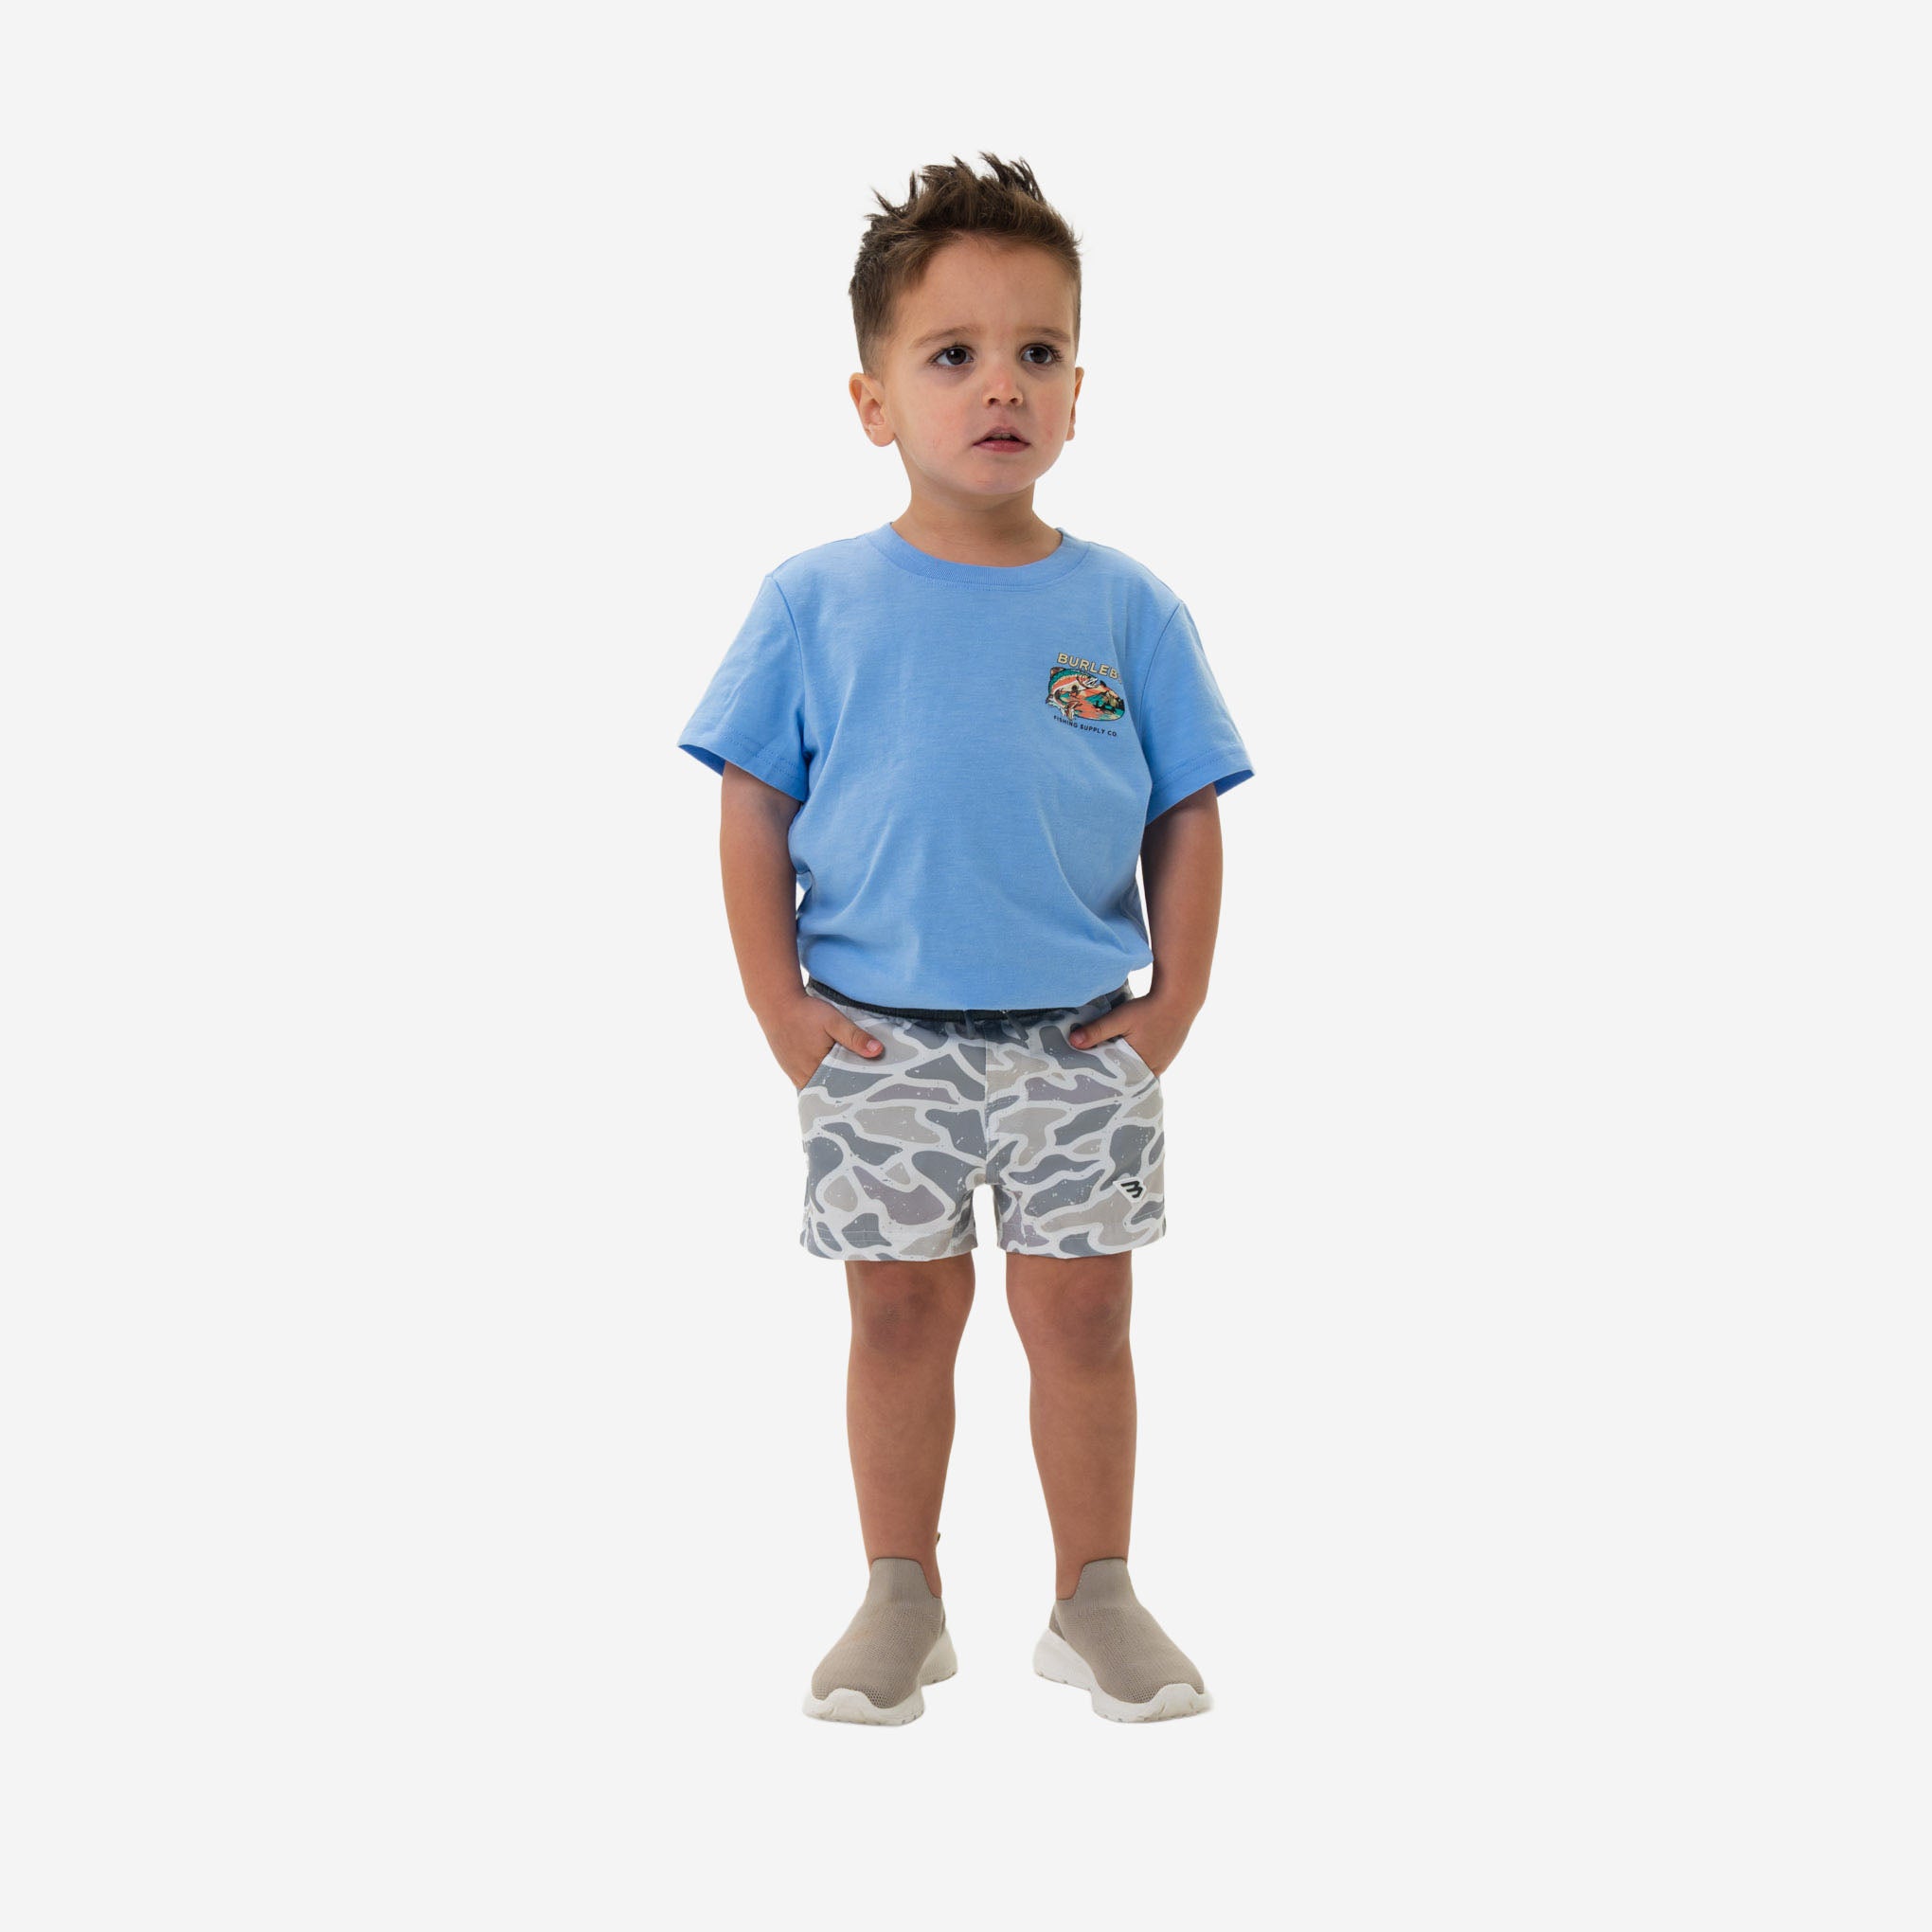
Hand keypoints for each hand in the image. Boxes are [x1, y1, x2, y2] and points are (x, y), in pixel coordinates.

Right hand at [771, 994, 885, 1090]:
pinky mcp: (789, 1067)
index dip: (855, 1089)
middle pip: (829, 1089)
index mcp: (816, 1069)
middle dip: (844, 1087)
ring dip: (830, 1082)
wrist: (776, 1003)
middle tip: (864, 1083)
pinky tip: (828, 1068)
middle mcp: (803, 1077)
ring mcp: (794, 1073)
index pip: (840, 1089)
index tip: (870, 1087)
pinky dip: (819, 1076)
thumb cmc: (805, 1012)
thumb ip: (855, 1037)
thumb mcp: (834, 1021)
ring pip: (818, 1085)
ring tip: (848, 1076)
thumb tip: (878, 1051)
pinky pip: (808, 1079)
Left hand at [1067, 996, 1191, 1076]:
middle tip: (1096, 1075)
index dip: (1106, 1082)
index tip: (1092, 1082)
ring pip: (1140, 1071)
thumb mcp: (1120, 1018)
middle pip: (1130, 1078)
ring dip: (1128, 1068)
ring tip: (1111, 1065)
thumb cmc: (1150, 1009)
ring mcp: (1164, 1062)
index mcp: (1142, 1065)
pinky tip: (1130, 1053)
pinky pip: (1150, 1063)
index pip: (1120, 1083)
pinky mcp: (1168, 1053)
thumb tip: (1073, 1042)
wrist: (1180, 997)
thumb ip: (1097, 1030)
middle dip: (1116, 1076)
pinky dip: (1139, 1060)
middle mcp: (1155, 1068)